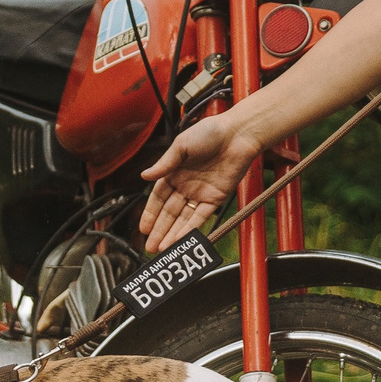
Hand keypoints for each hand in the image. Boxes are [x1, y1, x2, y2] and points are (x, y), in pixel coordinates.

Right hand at [138, 112, 263, 251]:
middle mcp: (186, 185)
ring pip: (184, 219)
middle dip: (160, 230)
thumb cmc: (209, 132)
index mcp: (174, 173)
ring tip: (163, 249)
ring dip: (173, 234)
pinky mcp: (216, 198)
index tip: (143, 229)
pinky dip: (191, 229)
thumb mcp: (181, 145)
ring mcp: (200, 193)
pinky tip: (181, 239)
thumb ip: (164, 164)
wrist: (237, 134)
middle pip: (169, 213)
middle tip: (150, 247)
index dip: (150, 214)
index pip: (158, 199)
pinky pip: (201, 217)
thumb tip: (144, 176)